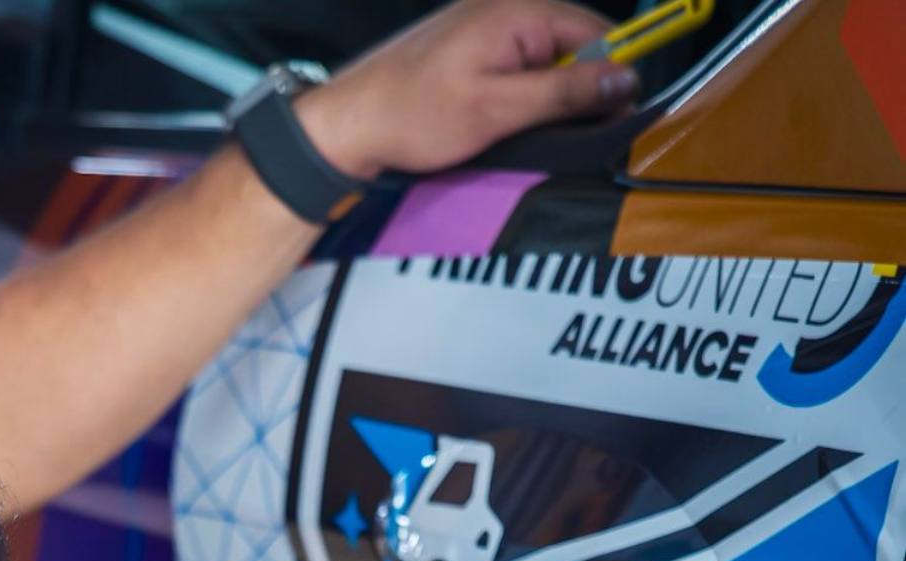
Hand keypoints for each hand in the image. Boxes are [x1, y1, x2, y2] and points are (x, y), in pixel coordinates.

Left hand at [297, 0, 637, 182]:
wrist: (349, 124)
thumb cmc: (411, 114)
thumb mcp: (498, 109)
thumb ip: (564, 93)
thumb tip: (622, 81)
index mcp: (519, 12)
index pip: (596, 34)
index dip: (611, 78)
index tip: (616, 117)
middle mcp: (506, 10)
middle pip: (572, 50)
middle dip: (575, 94)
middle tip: (563, 137)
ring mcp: (487, 29)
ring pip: (544, 66)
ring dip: (544, 103)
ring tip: (517, 132)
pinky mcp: (472, 53)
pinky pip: (516, 73)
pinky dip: (519, 101)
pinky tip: (501, 125)